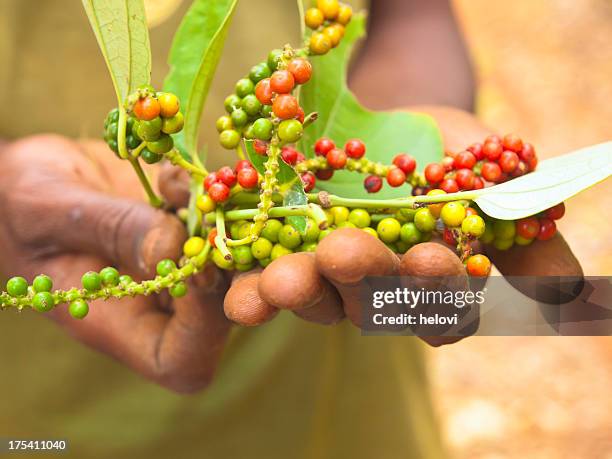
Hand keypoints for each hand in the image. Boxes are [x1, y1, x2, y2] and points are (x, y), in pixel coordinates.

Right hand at [0, 135, 230, 392]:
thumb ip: (110, 230)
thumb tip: (176, 250)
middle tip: (220, 216)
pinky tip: (173, 175)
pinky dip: (215, 194)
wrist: (30, 176)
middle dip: (243, 269)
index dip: (205, 326)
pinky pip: (227, 220)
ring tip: (176, 185)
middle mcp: (161, 301)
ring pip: (238, 262)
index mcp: (120, 323)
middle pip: (228, 310)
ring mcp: (181, 265)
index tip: (198, 269)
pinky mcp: (189, 229)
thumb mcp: (49, 210)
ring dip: (228, 221)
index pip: (183, 359)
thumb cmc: (17, 203)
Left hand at [219, 106, 582, 344]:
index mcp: (431, 284)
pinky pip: (260, 281)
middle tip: (348, 253)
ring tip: (280, 280)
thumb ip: (522, 228)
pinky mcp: (280, 256)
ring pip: (314, 299)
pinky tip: (235, 289)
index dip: (437, 290)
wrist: (383, 119)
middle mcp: (378, 292)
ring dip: (297, 292)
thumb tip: (564, 292)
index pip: (442, 306)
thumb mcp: (491, 174)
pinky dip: (248, 288)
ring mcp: (326, 278)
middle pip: (371, 305)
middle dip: (360, 280)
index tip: (432, 259)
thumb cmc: (445, 149)